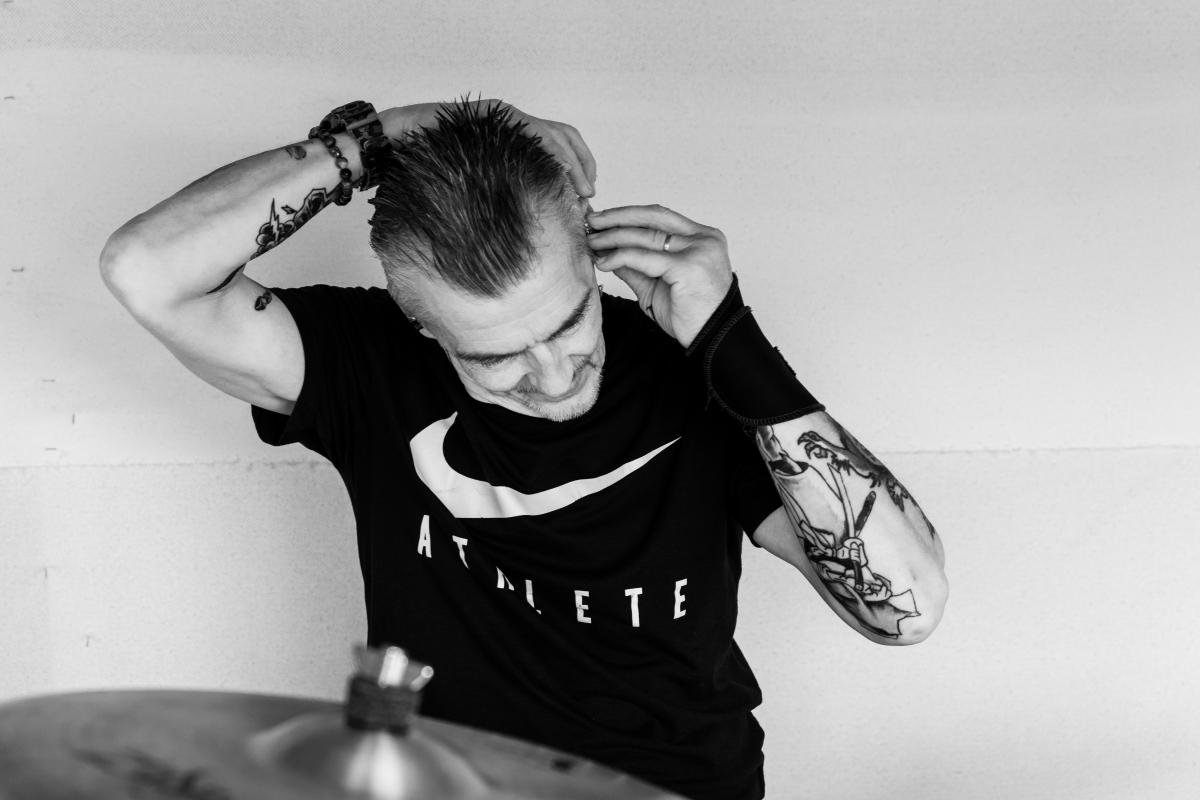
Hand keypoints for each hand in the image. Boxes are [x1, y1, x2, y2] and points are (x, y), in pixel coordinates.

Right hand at [378, 100, 596, 197]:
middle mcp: (514, 123)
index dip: (579, 167)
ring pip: (552, 133)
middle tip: (589, 195)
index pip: (559, 144)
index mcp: (516, 138)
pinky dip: (547, 150)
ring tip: (580, 188)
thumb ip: (504, 194)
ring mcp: (503, 116)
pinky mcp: (490, 114)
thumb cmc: (434, 170)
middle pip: (564, 136)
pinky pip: (527, 130)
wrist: (396, 143)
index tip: (587, 194)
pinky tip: (556, 171)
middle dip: (583, 166)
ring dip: (572, 161)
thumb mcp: (480, 186)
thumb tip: (532, 223)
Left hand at [587, 204, 733, 348]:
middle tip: (592, 222)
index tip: (604, 218)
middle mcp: (703, 239)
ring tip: (593, 243)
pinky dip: (620, 257)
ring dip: (614, 237)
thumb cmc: (691, 315)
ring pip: (646, 236)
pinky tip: (604, 262)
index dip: (629, 214)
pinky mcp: (688, 267)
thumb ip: (637, 266)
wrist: (713, 340)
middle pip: (652, 219)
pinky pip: (644, 257)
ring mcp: (698, 251)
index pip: (660, 216)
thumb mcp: (658, 284)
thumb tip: (607, 251)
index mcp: (702, 237)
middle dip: (617, 218)